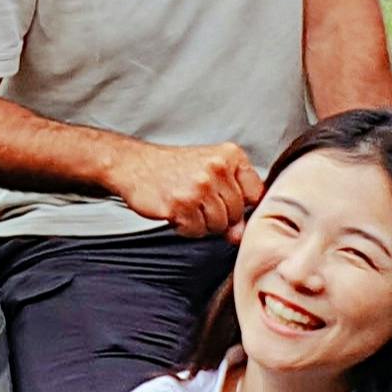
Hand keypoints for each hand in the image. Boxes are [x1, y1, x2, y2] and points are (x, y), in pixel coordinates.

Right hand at [111, 138, 263, 238]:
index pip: (256, 194)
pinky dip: (187, 228)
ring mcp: (199, 187)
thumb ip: (232, 201)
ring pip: (219, 225)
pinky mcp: (181, 204)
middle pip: (237, 213)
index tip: (225, 199)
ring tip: (187, 206)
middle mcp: (217, 168)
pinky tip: (177, 212)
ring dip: (203, 223)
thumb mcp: (211, 173)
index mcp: (230, 155)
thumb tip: (240, 236)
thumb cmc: (175, 169)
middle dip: (220, 216)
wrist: (135, 164)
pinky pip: (197, 231)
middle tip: (198, 201)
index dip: (242, 204)